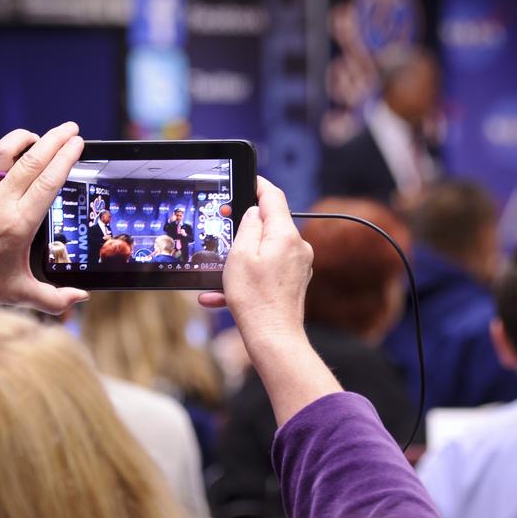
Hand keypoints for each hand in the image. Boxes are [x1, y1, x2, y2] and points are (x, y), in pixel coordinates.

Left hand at [0, 122, 88, 340]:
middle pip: (32, 160)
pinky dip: (4, 149)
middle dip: (55, 139)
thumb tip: (81, 297)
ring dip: (25, 138)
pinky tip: (15, 150)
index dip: (65, 158)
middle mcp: (0, 203)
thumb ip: (55, 299)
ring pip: (4, 152)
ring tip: (42, 135)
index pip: (47, 181)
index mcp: (18, 224)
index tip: (78, 144)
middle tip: (72, 128)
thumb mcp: (21, 294)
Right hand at [199, 176, 312, 346]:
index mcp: (285, 234)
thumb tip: (254, 211)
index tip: (245, 179)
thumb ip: (248, 226)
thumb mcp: (240, 256)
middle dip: (245, 224)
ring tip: (218, 271)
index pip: (273, 196)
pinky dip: (247, 276)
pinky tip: (218, 295)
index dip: (257, 184)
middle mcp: (298, 247)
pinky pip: (267, 271)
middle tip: (222, 224)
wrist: (274, 339)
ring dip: (240, 257)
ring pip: (265, 250)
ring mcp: (298, 265)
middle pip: (270, 223)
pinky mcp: (294, 282)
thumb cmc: (254, 299)